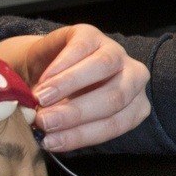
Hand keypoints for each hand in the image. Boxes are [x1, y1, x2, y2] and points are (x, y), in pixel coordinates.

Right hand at [0, 24, 150, 151]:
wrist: (43, 68)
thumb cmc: (62, 100)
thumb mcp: (68, 118)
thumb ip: (66, 128)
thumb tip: (48, 140)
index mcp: (135, 105)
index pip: (116, 124)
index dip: (82, 135)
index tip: (51, 142)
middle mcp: (133, 78)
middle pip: (114, 98)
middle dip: (75, 113)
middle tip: (43, 121)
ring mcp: (116, 52)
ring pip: (102, 67)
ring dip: (68, 85)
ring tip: (40, 98)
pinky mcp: (92, 33)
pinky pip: (81, 48)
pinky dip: (60, 65)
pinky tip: (43, 79)